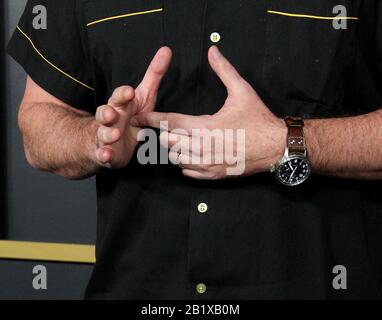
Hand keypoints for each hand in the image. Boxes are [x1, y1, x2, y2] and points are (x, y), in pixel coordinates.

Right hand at [94, 47, 171, 168]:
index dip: (123, 94)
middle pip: (105, 113)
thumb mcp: (143, 96)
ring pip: (103, 133)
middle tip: (112, 114)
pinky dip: (104, 155)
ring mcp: (105, 135)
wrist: (111, 140)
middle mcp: (110, 118)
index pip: (119, 96)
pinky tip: (106, 156)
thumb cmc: (130, 115)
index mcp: (120, 104)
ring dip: (107, 134)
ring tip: (114, 135)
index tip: (129, 92)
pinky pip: (103, 154)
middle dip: (107, 112)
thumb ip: (153, 76)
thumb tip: (167, 50)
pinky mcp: (106, 152)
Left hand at [131, 46, 285, 179]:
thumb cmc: (258, 121)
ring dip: (174, 147)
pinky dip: (184, 161)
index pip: (168, 122)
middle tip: (169, 124)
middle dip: (165, 131)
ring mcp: (206, 164)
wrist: (276, 147)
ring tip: (181, 137)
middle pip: (167, 141)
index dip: (151, 118)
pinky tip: (191, 152)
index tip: (139, 116)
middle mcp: (201, 148)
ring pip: (174, 157)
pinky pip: (186, 171)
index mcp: (204, 127)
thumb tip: (212, 51)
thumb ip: (224, 70)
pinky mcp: (211, 175)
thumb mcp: (242, 92)